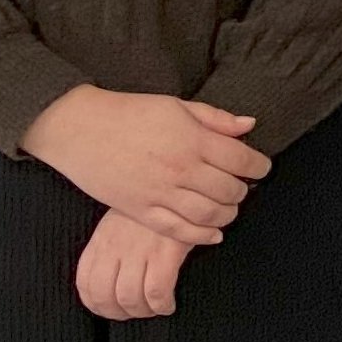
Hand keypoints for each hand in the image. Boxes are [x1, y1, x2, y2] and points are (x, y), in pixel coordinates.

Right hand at [19, 85, 271, 244]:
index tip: (261, 168)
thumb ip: (216, 119)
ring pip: (209, 214)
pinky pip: (178, 231)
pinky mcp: (140, 210)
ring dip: (227, 215)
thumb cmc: (130, 113)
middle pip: (229, 190)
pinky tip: (213, 234)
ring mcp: (160, 192)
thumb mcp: (177, 106)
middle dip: (242, 191)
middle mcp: (181, 169)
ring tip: (229, 208)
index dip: (259, 167)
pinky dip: (202, 236)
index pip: (242, 160)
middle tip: (242, 188)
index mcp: (194, 140)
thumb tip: (249, 125)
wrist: (80, 129)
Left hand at [76, 209, 194, 318]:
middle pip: (105, 296)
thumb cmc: (152, 210)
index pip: (85, 284)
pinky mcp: (166, 252)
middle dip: (118, 313)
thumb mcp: (120, 223)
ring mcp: (140, 249)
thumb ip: (108, 249)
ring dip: (142, 312)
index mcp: (101, 241)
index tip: (110, 309)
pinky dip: (161, 305)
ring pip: (130, 297)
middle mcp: (116, 247)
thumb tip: (104, 284)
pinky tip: (168, 305)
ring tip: (153, 310)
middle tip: (133, 314)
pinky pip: (156, 291)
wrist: (180, 185)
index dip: (96, 305)